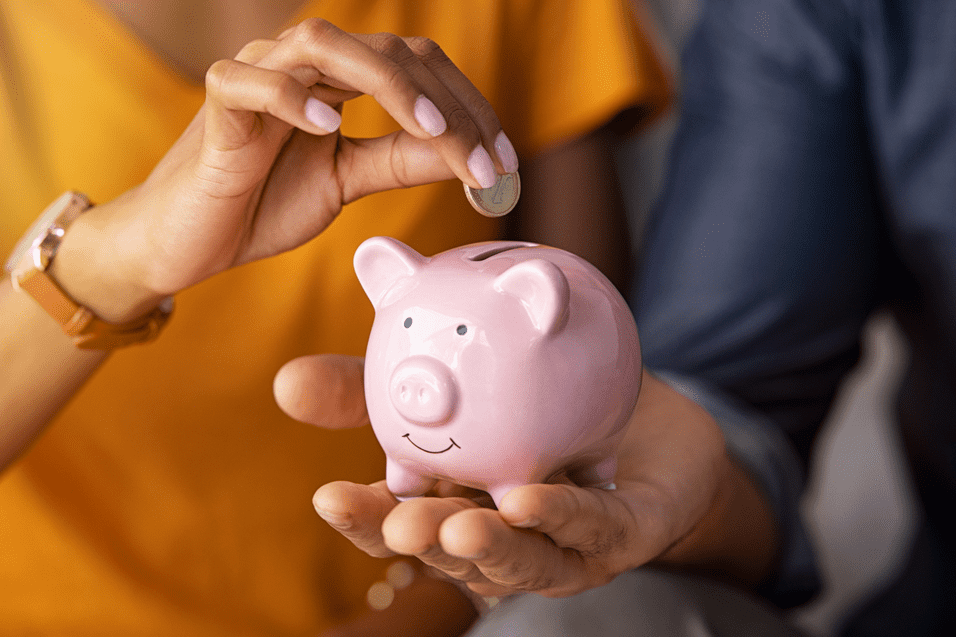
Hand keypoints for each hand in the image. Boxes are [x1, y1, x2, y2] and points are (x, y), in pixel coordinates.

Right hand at [55, 19, 517, 321]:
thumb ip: (399, 161)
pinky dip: (288, 97)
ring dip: (387, 84)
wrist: (192, 240)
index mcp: (340, 81)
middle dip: (446, 105)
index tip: (504, 162)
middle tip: (484, 161)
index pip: (418, 68)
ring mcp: (257, 75)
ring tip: (430, 131)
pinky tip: (328, 128)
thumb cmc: (264, 202)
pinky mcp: (217, 105)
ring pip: (324, 44)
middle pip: (388, 51)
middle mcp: (304, 65)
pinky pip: (248, 81)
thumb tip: (463, 154)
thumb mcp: (347, 181)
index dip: (467, 108)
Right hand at [274, 357, 778, 598]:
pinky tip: (531, 498)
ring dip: (488, 549)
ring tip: (456, 528)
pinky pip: (592, 528)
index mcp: (454, 505)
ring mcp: (562, 545)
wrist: (641, 410)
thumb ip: (375, 388)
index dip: (366, 518)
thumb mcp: (452, 386)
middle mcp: (502, 537)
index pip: (400, 522)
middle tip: (397, 522)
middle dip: (421, 543)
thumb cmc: (538, 407)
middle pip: (452, 552)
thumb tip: (285, 382)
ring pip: (522, 560)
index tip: (328, 496)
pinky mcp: (621, 535)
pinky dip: (562, 516)